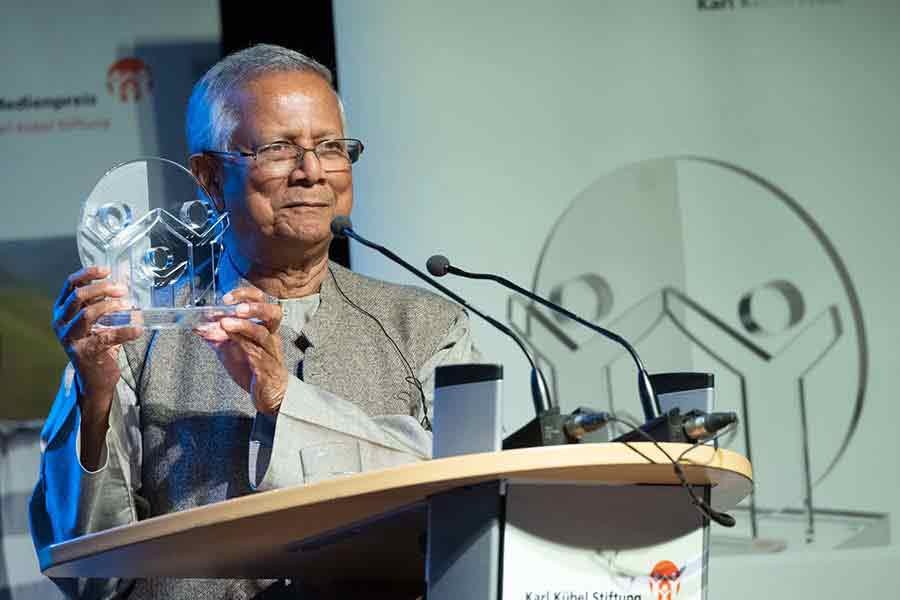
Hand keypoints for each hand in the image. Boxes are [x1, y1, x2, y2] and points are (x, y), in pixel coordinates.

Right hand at [52, 266, 142, 405]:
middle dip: (102, 289)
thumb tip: (124, 283)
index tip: (107, 270)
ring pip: (87, 314)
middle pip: (78, 296)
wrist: (95, 377)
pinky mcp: (84, 352)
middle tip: (122, 290)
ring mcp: (70, 338)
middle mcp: (61, 322)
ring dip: (110, 306)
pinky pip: (106, 337)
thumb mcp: (97, 320)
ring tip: (128, 306)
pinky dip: (125, 331)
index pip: (70, 285)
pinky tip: (138, 329)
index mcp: (62, 310)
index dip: (87, 274)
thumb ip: (103, 302)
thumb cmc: (98, 344)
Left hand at [194, 288, 286, 414]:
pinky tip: (230, 342)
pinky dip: (242, 345)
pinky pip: (258, 354)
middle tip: (236, 307)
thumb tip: (199, 324)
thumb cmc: (255, 369)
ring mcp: (270, 352)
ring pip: (263, 333)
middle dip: (254, 306)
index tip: (227, 298)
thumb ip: (216, 336)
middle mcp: (270, 336)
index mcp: (264, 327)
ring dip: (244, 326)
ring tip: (226, 323)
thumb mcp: (231, 349)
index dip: (246, 296)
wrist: (270, 394)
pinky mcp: (266, 368)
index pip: (261, 302)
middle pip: (272, 313)